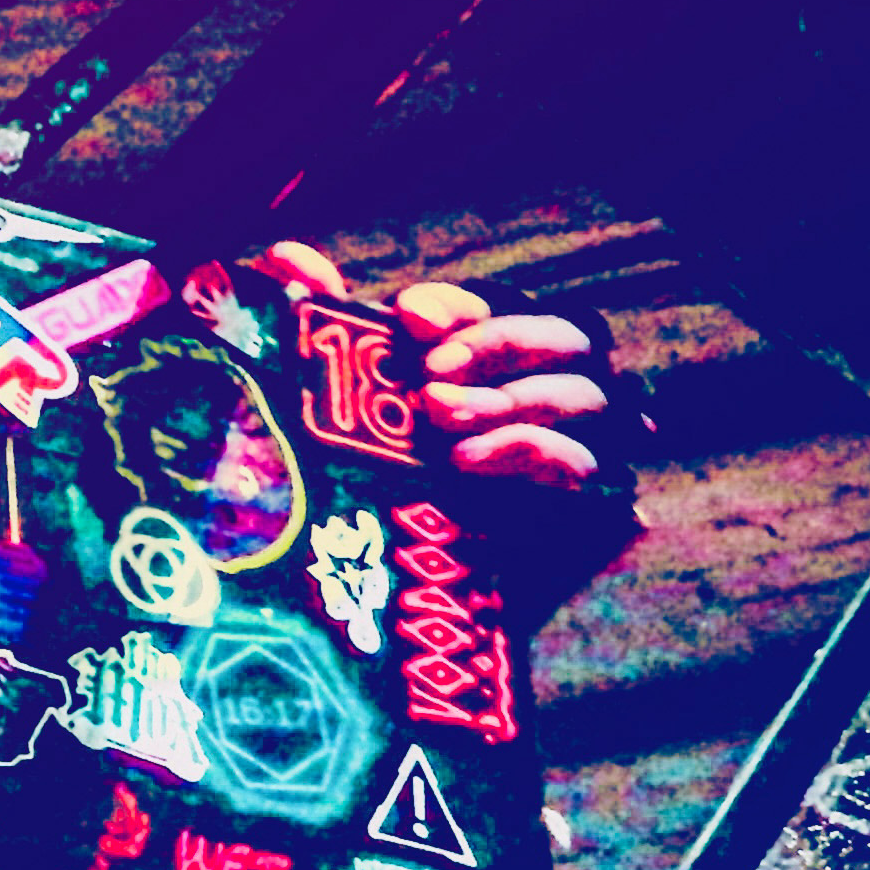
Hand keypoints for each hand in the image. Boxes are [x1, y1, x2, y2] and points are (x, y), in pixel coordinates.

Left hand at [255, 240, 620, 492]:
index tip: (404, 316)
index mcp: (492, 376)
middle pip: (564, 339)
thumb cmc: (355, 506)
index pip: (498, 316)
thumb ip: (319, 330)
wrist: (367, 616)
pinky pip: (582, 463)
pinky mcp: (584, 512)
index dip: (458, 310)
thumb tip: (285, 253)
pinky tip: (466, 462)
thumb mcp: (330, 413)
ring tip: (439, 420)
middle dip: (497, 344)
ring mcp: (573, 454)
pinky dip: (528, 450)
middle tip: (429, 378)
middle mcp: (543, 405)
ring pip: (580, 394)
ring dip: (509, 399)